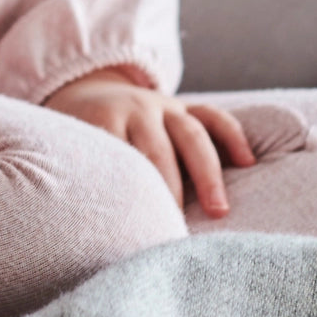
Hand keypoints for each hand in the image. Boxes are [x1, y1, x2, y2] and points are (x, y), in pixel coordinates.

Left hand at [44, 68, 255, 217]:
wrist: (84, 90)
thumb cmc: (78, 138)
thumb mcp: (69, 148)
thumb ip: (77, 175)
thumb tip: (79, 226)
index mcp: (101, 119)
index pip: (118, 155)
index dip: (128, 189)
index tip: (134, 226)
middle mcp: (134, 109)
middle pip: (156, 149)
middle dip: (168, 189)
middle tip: (176, 226)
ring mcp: (163, 106)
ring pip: (191, 133)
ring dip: (207, 172)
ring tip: (219, 210)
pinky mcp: (184, 106)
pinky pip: (213, 115)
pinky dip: (232, 135)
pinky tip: (248, 162)